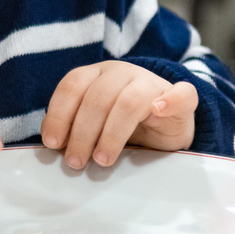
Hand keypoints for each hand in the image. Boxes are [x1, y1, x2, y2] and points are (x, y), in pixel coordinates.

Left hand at [40, 61, 197, 169]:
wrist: (166, 123)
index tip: (53, 143)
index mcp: (96, 74)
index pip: (72, 87)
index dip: (59, 114)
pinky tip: (157, 111)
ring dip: (112, 133)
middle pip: (97, 97)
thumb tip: (53, 142)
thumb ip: (73, 126)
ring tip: (102, 159)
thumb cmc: (122, 124)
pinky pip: (181, 93)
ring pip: (129, 101)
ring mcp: (151, 82)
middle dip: (82, 132)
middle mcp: (121, 72)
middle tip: (76, 160)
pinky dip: (170, 101)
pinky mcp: (181, 96)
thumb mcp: (93, 123)